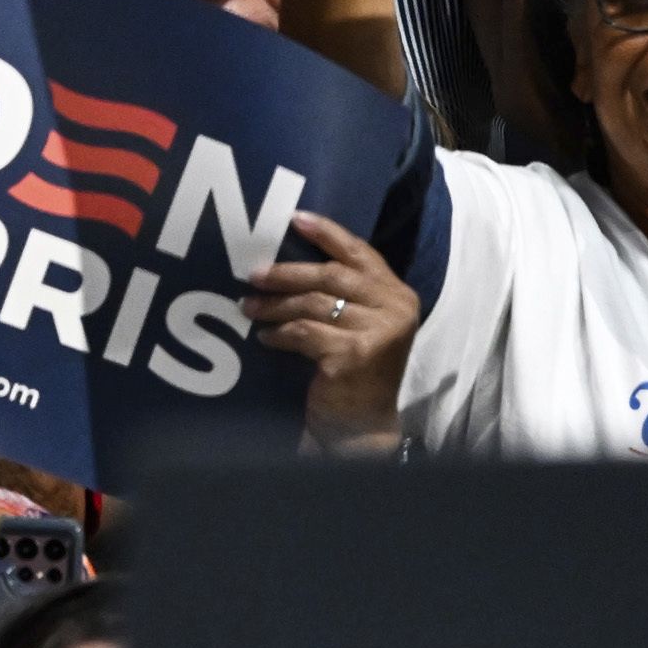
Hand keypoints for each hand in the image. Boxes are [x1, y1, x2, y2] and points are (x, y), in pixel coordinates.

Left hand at [247, 212, 418, 453]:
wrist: (362, 427)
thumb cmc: (356, 373)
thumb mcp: (360, 326)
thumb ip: (343, 294)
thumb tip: (291, 261)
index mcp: (399, 295)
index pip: (360, 253)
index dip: (326, 233)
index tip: (294, 219)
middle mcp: (395, 309)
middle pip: (332, 276)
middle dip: (287, 273)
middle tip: (253, 274)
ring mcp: (377, 332)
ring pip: (314, 303)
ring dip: (276, 305)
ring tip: (249, 306)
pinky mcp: (354, 355)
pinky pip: (305, 333)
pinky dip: (280, 334)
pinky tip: (265, 337)